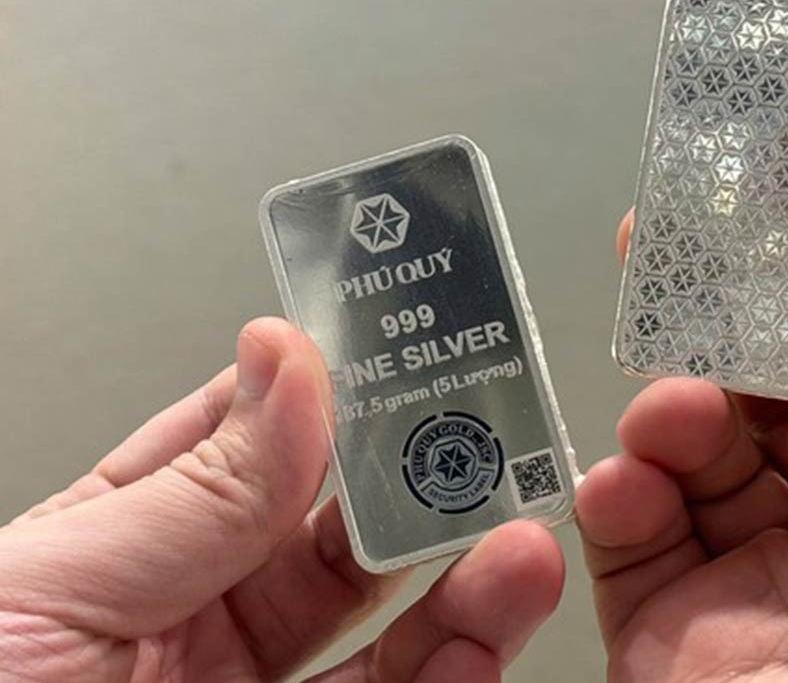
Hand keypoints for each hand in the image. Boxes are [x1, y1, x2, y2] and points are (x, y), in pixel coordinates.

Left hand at [0, 318, 563, 682]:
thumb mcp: (53, 591)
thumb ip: (194, 491)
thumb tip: (286, 361)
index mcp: (118, 554)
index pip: (248, 445)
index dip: (330, 394)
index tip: (406, 356)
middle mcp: (193, 628)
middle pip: (334, 539)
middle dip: (418, 488)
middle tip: (487, 448)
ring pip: (383, 632)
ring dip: (462, 582)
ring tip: (514, 545)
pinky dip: (451, 672)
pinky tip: (480, 637)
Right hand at [578, 171, 787, 681]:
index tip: (769, 193)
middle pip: (782, 392)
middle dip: (729, 318)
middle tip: (675, 249)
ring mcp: (777, 599)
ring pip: (699, 460)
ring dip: (674, 403)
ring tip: (675, 395)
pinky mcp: (689, 656)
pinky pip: (633, 551)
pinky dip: (614, 495)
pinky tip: (628, 474)